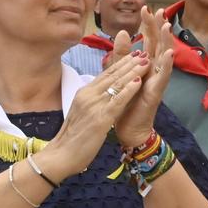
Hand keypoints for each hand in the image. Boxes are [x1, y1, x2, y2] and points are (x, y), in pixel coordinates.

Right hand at [46, 53, 148, 176]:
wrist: (61, 155)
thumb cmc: (72, 138)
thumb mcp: (81, 113)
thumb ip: (91, 101)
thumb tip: (101, 94)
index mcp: (84, 93)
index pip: (105, 74)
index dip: (120, 63)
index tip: (133, 55)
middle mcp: (88, 95)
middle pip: (112, 75)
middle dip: (129, 63)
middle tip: (143, 53)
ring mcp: (94, 105)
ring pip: (116, 84)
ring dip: (133, 71)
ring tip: (146, 62)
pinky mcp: (100, 118)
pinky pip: (117, 101)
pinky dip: (129, 89)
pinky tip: (138, 81)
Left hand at [110, 15, 174, 147]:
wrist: (128, 128)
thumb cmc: (127, 101)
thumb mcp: (121, 73)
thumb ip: (122, 54)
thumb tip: (122, 32)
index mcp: (145, 64)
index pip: (148, 40)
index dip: (148, 24)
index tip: (145, 7)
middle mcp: (154, 69)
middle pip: (159, 44)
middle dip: (159, 27)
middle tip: (159, 10)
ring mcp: (158, 80)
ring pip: (165, 57)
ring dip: (167, 41)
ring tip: (167, 26)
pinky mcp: (157, 92)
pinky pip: (164, 76)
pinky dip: (167, 64)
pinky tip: (169, 53)